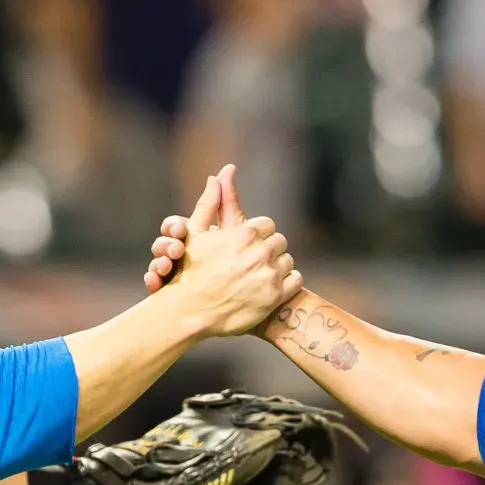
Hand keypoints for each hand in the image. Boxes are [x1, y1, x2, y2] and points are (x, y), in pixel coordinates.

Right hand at [159, 167, 300, 336]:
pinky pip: (295, 281)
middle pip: (280, 242)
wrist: (188, 312)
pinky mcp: (275, 296)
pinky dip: (287, 284)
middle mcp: (259, 252)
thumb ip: (211, 202)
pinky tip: (270, 288)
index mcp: (244, 233)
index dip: (258, 236)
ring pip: (288, 261)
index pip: (267, 225)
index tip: (248, 247)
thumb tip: (221, 172)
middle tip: (255, 264)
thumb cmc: (190, 271)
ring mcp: (269, 275)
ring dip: (277, 268)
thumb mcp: (196, 233)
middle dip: (269, 251)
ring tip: (260, 277)